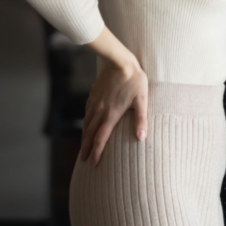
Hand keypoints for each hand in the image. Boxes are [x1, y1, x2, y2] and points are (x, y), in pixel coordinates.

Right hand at [79, 49, 147, 166]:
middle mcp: (100, 111)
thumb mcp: (142, 100)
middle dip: (86, 149)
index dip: (97, 152)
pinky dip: (84, 123)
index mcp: (111, 114)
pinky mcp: (93, 96)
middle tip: (83, 161)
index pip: (101, 139)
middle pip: (90, 134)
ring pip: (86, 124)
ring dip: (84, 137)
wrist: (119, 61)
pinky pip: (86, 113)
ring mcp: (94, 103)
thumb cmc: (135, 80)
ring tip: (83, 147)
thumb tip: (142, 138)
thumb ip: (141, 119)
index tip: (93, 163)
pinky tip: (86, 125)